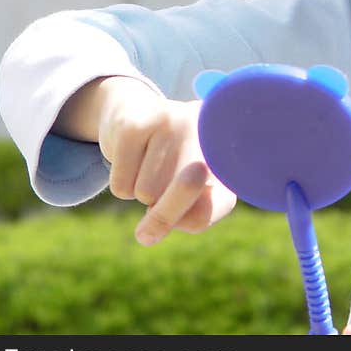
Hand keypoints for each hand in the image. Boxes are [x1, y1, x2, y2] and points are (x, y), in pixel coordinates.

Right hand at [91, 77, 236, 244]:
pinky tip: (132, 155)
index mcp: (228, 142)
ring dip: (142, 190)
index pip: (221, 199)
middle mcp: (203, 124)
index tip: (201, 197)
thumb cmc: (177, 162)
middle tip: (164, 188)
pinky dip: (122, 183)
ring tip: (150, 163)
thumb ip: (193, 218)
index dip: (204, 209)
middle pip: (184, 194)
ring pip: (147, 194)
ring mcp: (169, 119)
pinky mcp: (133, 124)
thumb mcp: (201, 189)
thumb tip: (146, 236)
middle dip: (168, 207)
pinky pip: (122, 187)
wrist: (136, 114)